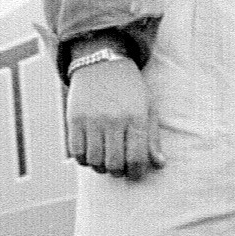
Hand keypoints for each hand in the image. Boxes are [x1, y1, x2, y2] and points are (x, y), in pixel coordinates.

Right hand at [63, 56, 160, 175]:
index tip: (134, 173)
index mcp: (136, 117)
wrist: (102, 62)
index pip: (136, 158)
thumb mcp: (147, 107)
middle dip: (117, 172)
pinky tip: (91, 153)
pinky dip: (83, 159)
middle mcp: (114, 119)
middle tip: (119, 168)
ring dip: (100, 167)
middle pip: (114, 164)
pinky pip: (77, 152)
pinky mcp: (74, 119)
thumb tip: (159, 165)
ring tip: (105, 160)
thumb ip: (152, 138)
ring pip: (94, 161)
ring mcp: (92, 119)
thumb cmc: (129, 89)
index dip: (136, 173)